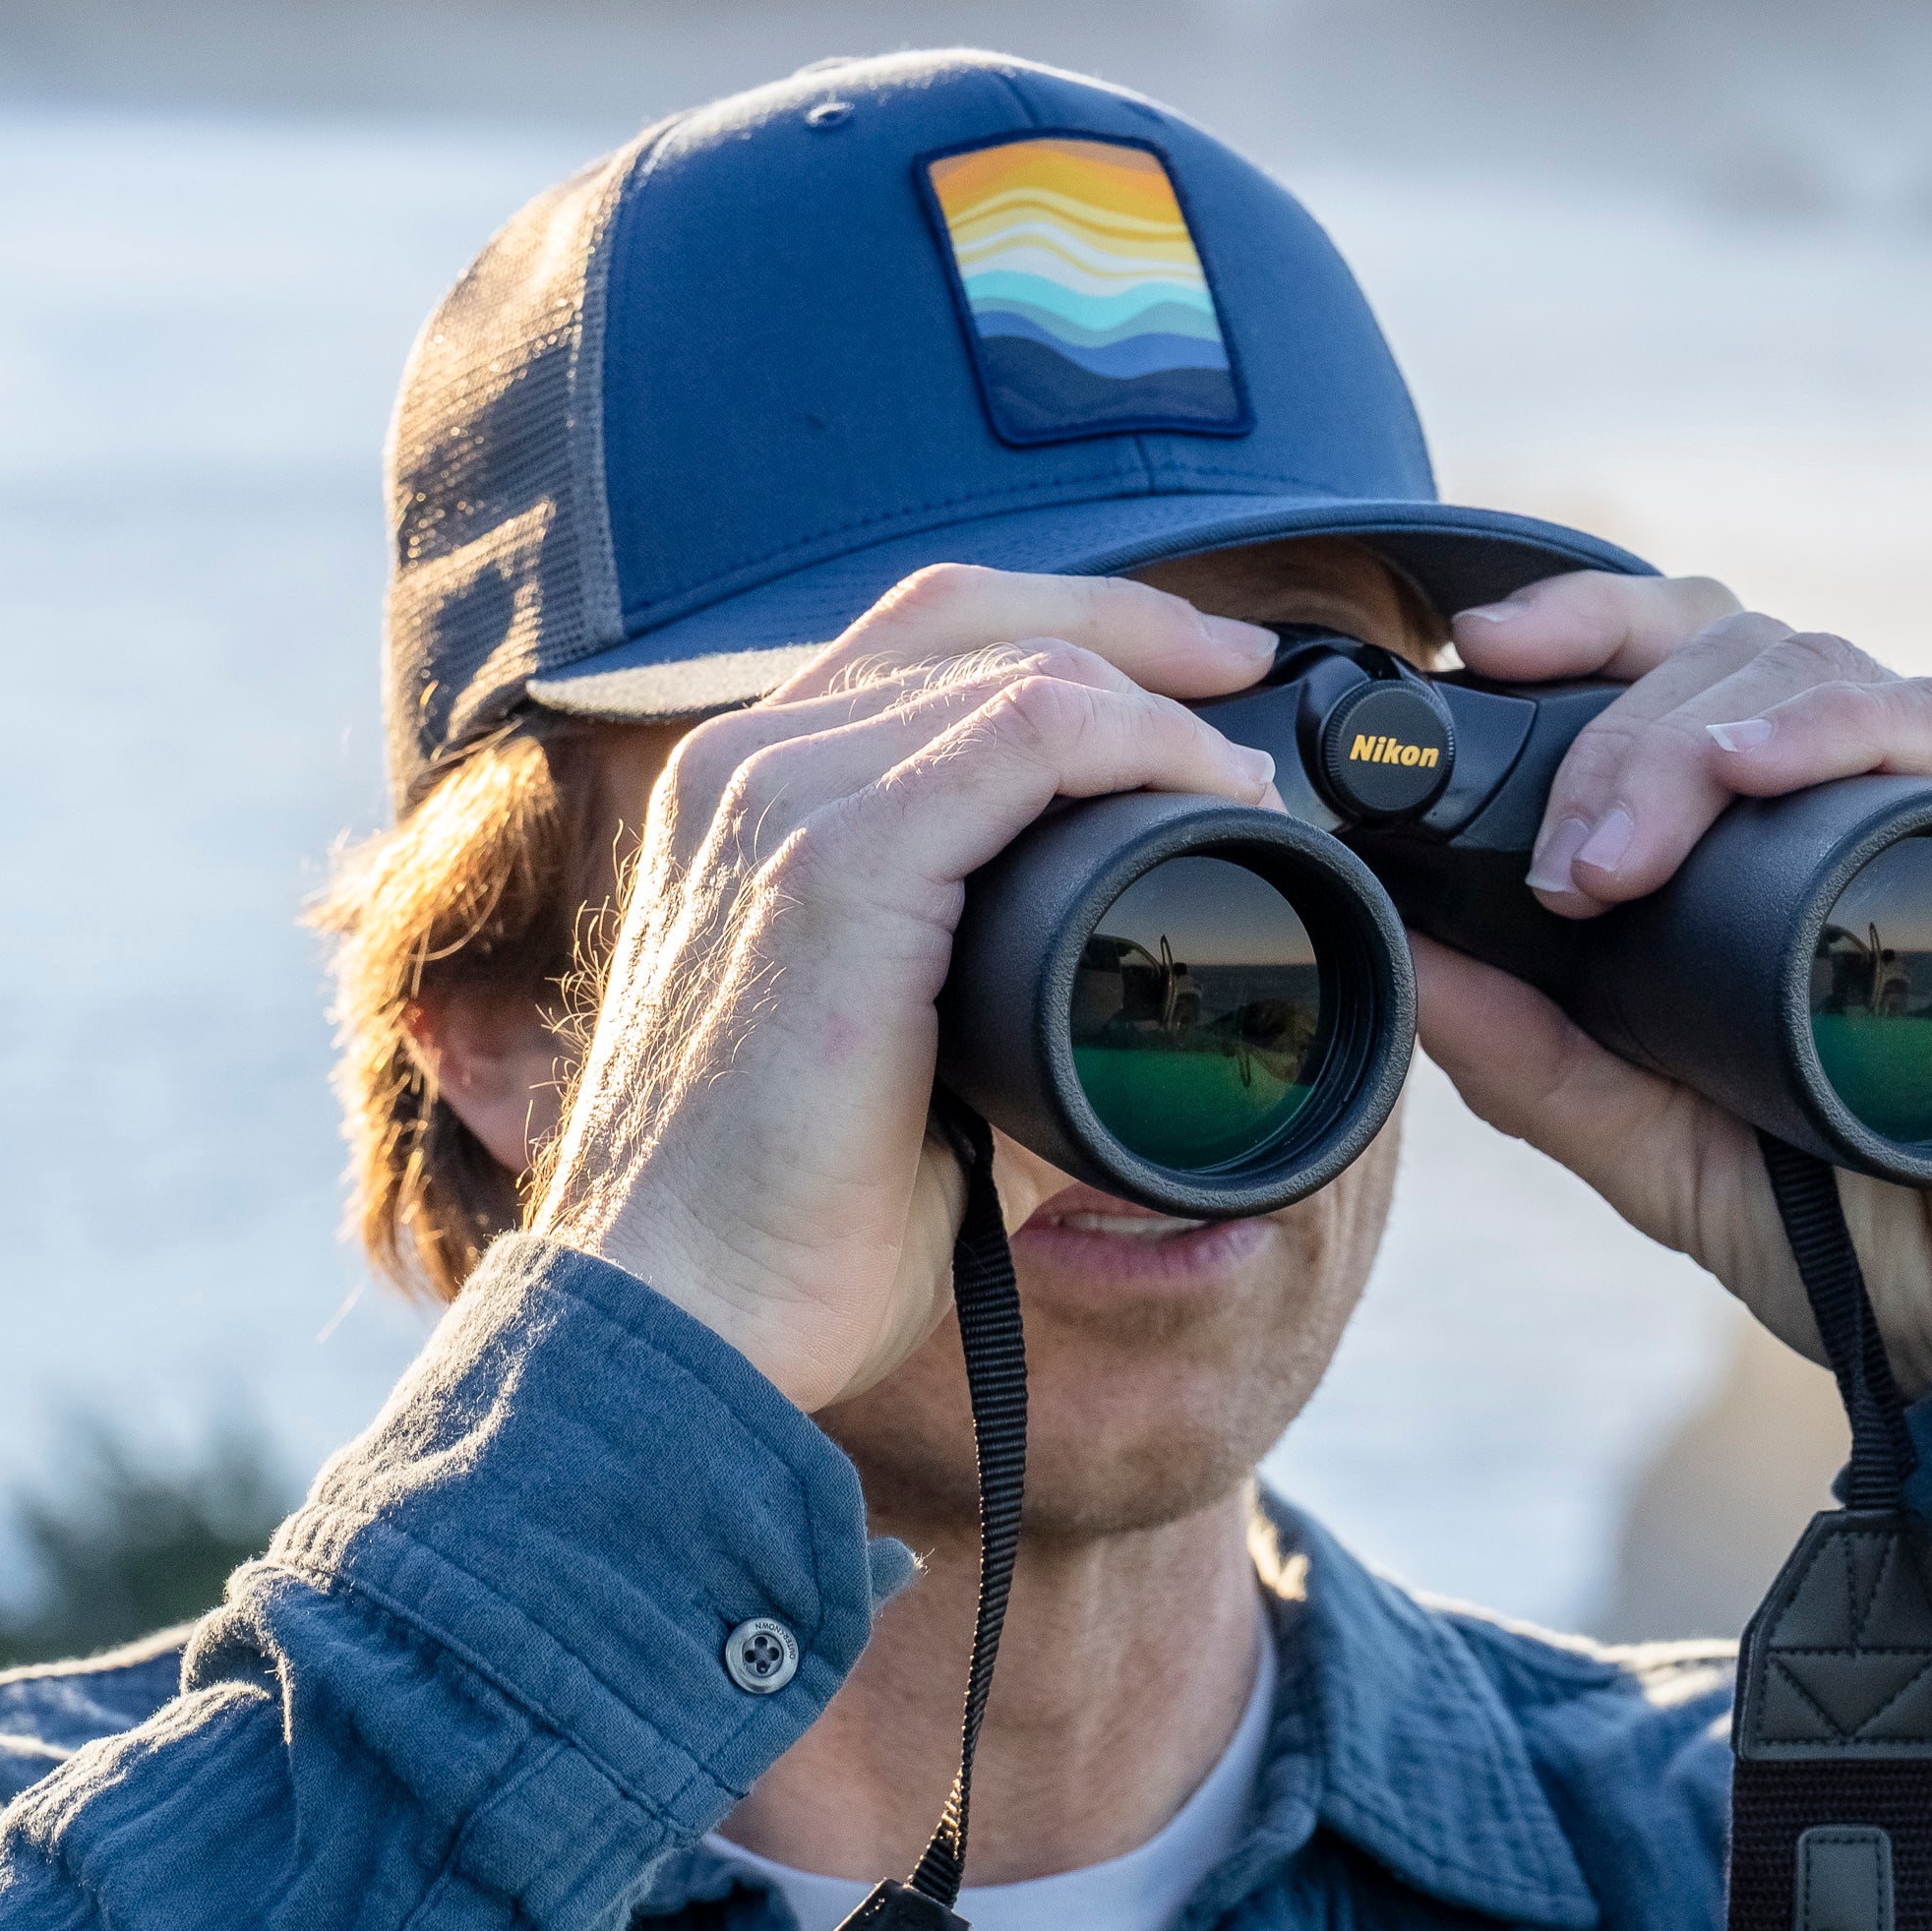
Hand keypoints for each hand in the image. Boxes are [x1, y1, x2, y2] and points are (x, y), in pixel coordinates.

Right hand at [533, 566, 1279, 1408]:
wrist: (687, 1314)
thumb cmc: (783, 1223)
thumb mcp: (898, 1068)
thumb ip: (995, 1003)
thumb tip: (1132, 1015)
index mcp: (748, 805)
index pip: (915, 644)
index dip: (1070, 633)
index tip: (1198, 683)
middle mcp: (748, 770)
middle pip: (965, 616)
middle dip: (1132, 627)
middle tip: (1245, 674)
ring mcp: (779, 800)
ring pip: (1009, 664)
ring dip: (1153, 698)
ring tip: (1242, 769)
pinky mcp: (833, 862)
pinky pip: (1023, 735)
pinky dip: (1139, 742)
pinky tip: (1209, 783)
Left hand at [1425, 573, 1931, 1396]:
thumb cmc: (1837, 1218)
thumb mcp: (1642, 1139)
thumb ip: (1527, 1060)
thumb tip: (1402, 960)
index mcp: (1768, 827)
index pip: (1673, 660)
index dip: (1577, 625)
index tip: (1480, 648)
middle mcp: (1860, 789)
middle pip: (1727, 653)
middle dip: (1613, 736)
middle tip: (1563, 868)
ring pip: (1816, 669)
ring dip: (1694, 739)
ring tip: (1616, 857)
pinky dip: (1840, 728)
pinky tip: (1754, 766)